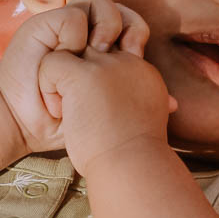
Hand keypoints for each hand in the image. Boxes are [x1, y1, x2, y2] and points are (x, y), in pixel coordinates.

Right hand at [0, 0, 148, 152]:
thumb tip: (175, 103)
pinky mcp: (43, 26)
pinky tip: (72, 58)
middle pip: (119, 7)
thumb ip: (135, 99)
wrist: (22, 124)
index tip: (139, 58)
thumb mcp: (104, 110)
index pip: (131, 24)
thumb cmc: (62, 122)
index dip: (138, 34)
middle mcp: (85, 34)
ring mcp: (64, 28)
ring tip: (100, 51)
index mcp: (103, 51)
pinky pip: (72, 14)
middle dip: (128, 24)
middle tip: (128, 52)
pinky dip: (76, 34)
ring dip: (105, 23)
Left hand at [37, 43, 175, 175]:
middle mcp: (126, 61)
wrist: (129, 168)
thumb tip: (171, 103)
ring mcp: (105, 65)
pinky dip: (47, 86)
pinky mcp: (83, 74)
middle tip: (79, 110)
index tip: (100, 110)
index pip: (111, 55)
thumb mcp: (152, 120)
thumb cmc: (134, 156)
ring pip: (70, 50)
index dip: (96, 78)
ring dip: (62, 79)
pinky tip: (59, 111)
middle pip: (90, 49)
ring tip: (69, 111)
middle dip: (76, 75)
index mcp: (143, 71)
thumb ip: (150, 102)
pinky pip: (52, 62)